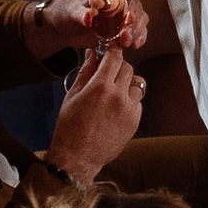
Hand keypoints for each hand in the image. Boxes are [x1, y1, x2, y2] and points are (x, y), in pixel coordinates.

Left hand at [37, 0, 150, 60]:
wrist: (61, 28)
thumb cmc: (65, 12)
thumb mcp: (70, 11)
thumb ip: (80, 14)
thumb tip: (88, 16)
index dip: (131, 5)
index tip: (129, 17)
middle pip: (136, 8)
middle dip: (134, 23)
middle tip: (126, 35)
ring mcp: (121, 14)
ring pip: (139, 20)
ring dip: (137, 32)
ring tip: (128, 42)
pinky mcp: (121, 28)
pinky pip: (135, 32)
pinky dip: (138, 38)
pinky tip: (134, 45)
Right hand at [49, 44, 144, 176]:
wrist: (78, 157)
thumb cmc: (69, 127)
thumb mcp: (72, 96)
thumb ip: (85, 72)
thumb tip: (92, 54)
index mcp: (100, 87)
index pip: (114, 58)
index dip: (113, 51)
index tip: (111, 50)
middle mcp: (118, 96)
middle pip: (128, 68)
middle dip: (118, 67)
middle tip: (107, 73)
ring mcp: (129, 110)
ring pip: (137, 83)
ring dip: (126, 83)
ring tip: (113, 91)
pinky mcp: (135, 122)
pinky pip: (138, 102)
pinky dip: (129, 100)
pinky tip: (115, 108)